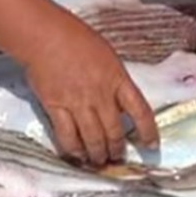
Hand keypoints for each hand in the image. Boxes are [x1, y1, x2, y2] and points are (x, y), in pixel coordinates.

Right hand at [21, 14, 159, 165]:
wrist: (44, 35)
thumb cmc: (74, 37)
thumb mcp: (106, 55)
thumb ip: (114, 80)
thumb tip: (118, 101)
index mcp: (117, 79)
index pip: (141, 112)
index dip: (148, 132)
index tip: (151, 145)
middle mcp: (100, 95)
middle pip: (115, 132)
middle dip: (117, 150)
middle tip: (117, 157)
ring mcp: (78, 103)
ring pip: (93, 139)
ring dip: (98, 154)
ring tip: (98, 161)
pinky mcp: (56, 108)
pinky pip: (67, 136)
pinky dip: (73, 149)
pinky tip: (76, 155)